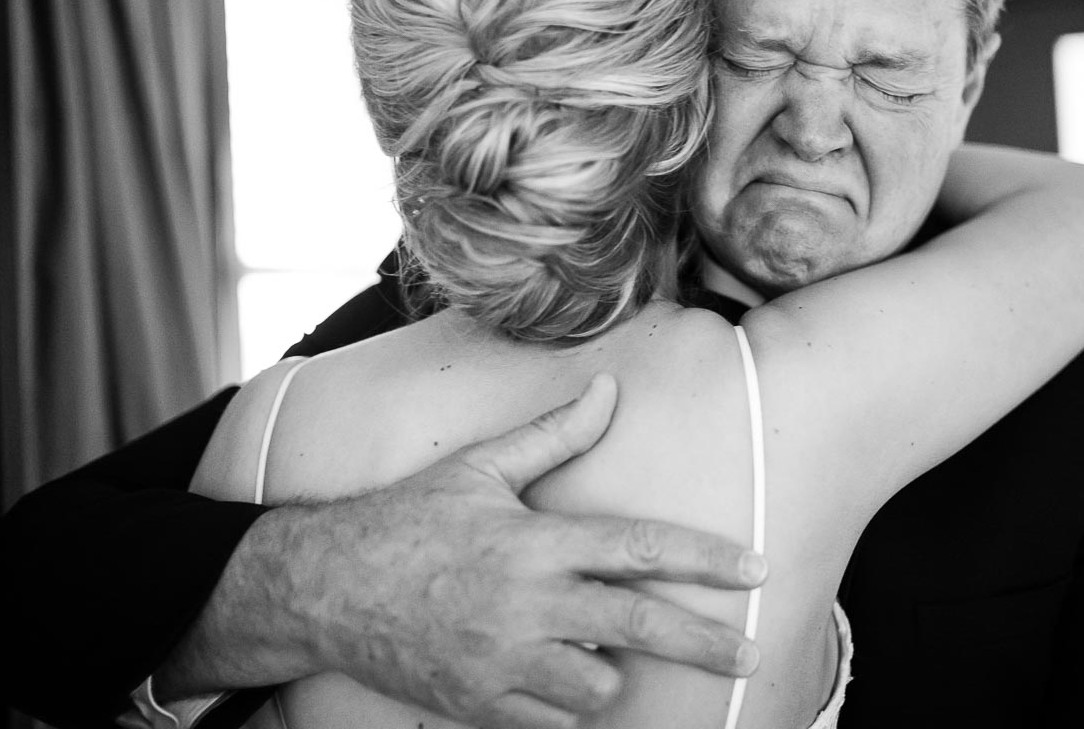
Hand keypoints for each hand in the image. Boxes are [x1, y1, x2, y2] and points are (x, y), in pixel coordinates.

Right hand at [172, 374, 764, 728]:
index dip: (705, 560)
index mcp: (534, 540)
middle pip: (639, 627)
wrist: (326, 589)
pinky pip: (553, 721)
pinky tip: (551, 673)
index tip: (757, 570)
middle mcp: (527, 604)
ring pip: (600, 687)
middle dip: (706, 641)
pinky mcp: (481, 705)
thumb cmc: (410, 520)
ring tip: (590, 645)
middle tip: (754, 650)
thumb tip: (610, 388)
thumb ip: (554, 435)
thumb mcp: (480, 468)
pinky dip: (564, 702)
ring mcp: (504, 661)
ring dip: (611, 670)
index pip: (639, 549)